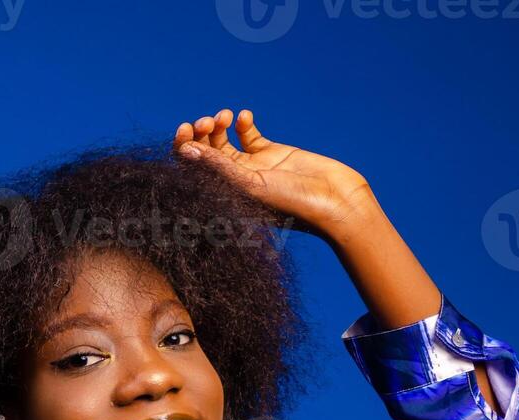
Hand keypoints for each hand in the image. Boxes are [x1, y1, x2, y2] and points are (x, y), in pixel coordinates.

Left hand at [173, 108, 375, 243]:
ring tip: (225, 117)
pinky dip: (242, 123)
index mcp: (222, 195)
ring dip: (218, 124)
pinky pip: (248, 134)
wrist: (334, 201)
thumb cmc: (292, 204)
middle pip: (204, 152)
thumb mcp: (251, 185)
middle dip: (201, 132)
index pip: (192, 170)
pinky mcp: (271, 153)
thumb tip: (185, 150)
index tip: (187, 130)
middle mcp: (233, 181)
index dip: (184, 147)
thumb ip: (218, 167)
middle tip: (208, 123)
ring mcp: (252, 166)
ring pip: (223, 140)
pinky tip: (245, 117)